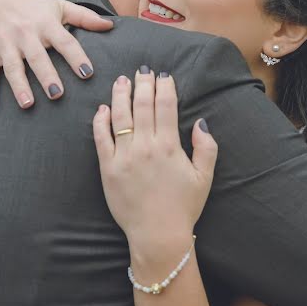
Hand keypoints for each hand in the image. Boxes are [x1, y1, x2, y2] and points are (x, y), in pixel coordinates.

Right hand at [0, 0, 113, 108]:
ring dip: (19, 86)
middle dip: (47, 76)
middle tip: (58, 94)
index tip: (87, 73)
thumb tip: (111, 26)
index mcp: (46, 24)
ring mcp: (5, 44)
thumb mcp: (58, 6)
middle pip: (37, 57)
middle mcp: (25, 34)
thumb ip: (84, 17)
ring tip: (28, 104)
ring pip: (12, 67)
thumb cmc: (32, 8)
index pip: (65, 42)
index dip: (76, 57)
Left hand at [93, 68, 216, 252]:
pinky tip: (103, 108)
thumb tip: (200, 123)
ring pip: (120, 116)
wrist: (157, 235)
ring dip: (121, 94)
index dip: (165, 87)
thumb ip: (206, 148)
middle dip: (143, 83)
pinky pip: (101, 138)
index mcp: (170, 147)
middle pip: (143, 105)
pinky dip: (101, 121)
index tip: (164, 75)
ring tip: (122, 80)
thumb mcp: (204, 178)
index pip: (166, 106)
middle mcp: (146, 147)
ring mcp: (124, 157)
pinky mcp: (107, 169)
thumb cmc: (183, 207)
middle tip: (143, 71)